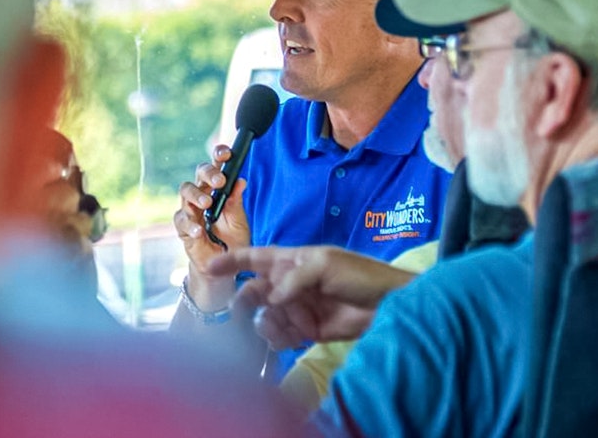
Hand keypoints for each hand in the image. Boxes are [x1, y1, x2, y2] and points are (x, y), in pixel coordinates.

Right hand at [173, 144, 251, 307]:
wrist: (224, 263)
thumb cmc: (233, 238)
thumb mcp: (239, 220)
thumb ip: (237, 201)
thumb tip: (241, 180)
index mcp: (217, 190)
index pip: (216, 167)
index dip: (218, 156)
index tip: (226, 153)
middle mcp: (202, 195)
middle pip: (198, 176)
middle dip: (207, 174)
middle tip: (219, 181)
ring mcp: (190, 210)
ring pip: (185, 192)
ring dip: (196, 195)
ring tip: (207, 204)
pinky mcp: (183, 227)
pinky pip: (181, 220)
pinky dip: (190, 224)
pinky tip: (200, 230)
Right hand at [206, 245, 416, 349]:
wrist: (387, 304)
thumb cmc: (360, 274)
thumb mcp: (326, 264)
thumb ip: (294, 278)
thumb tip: (271, 297)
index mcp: (292, 261)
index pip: (256, 258)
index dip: (233, 261)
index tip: (209, 267)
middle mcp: (290, 284)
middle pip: (254, 293)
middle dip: (244, 303)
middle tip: (241, 314)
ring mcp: (296, 309)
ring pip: (265, 318)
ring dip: (264, 324)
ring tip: (278, 327)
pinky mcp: (306, 331)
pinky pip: (280, 336)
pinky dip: (278, 339)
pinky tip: (288, 337)